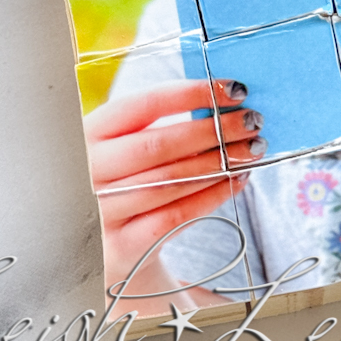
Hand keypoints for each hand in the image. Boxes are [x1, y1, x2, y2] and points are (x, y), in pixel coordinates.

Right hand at [84, 80, 263, 296]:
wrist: (97, 251)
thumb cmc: (122, 183)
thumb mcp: (124, 147)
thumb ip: (160, 125)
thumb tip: (224, 101)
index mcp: (88, 133)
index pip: (143, 104)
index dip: (192, 93)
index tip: (234, 88)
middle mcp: (86, 171)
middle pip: (158, 144)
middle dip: (214, 129)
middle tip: (253, 120)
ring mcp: (99, 211)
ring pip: (170, 180)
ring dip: (219, 162)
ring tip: (252, 149)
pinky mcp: (119, 246)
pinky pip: (175, 215)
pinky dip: (211, 196)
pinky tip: (237, 180)